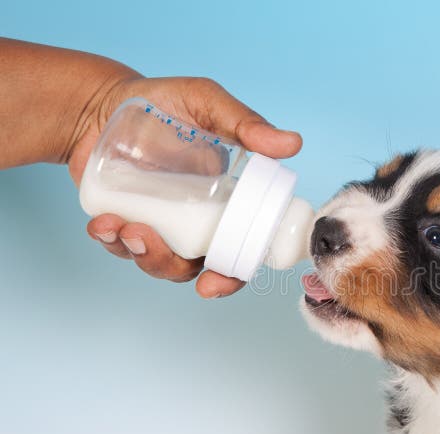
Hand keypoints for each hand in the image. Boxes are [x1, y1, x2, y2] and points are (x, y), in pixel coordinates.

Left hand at [70, 76, 302, 297]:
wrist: (102, 102)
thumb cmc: (163, 101)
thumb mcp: (206, 103)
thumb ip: (245, 123)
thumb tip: (292, 144)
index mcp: (227, 201)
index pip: (241, 249)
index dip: (233, 274)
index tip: (215, 281)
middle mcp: (196, 220)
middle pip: (197, 267)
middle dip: (172, 268)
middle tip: (153, 248)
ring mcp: (160, 225)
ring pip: (158, 263)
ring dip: (140, 255)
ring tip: (122, 226)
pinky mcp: (124, 222)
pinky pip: (121, 247)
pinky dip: (111, 241)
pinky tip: (103, 223)